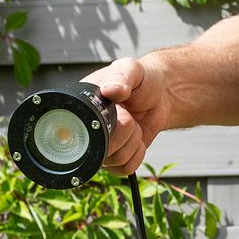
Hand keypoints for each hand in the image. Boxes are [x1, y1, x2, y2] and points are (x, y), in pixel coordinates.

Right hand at [81, 57, 171, 175]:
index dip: (102, 126)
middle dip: (122, 133)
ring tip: (133, 124)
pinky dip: (137, 154)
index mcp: (81, 109)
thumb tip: (109, 90)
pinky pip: (125, 168)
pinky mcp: (118, 158)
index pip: (77, 132)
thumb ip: (121, 76)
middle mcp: (87, 131)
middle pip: (98, 151)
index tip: (119, 111)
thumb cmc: (142, 80)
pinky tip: (138, 137)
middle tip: (129, 115)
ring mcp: (102, 147)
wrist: (161, 95)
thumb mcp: (131, 69)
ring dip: (132, 142)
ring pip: (114, 161)